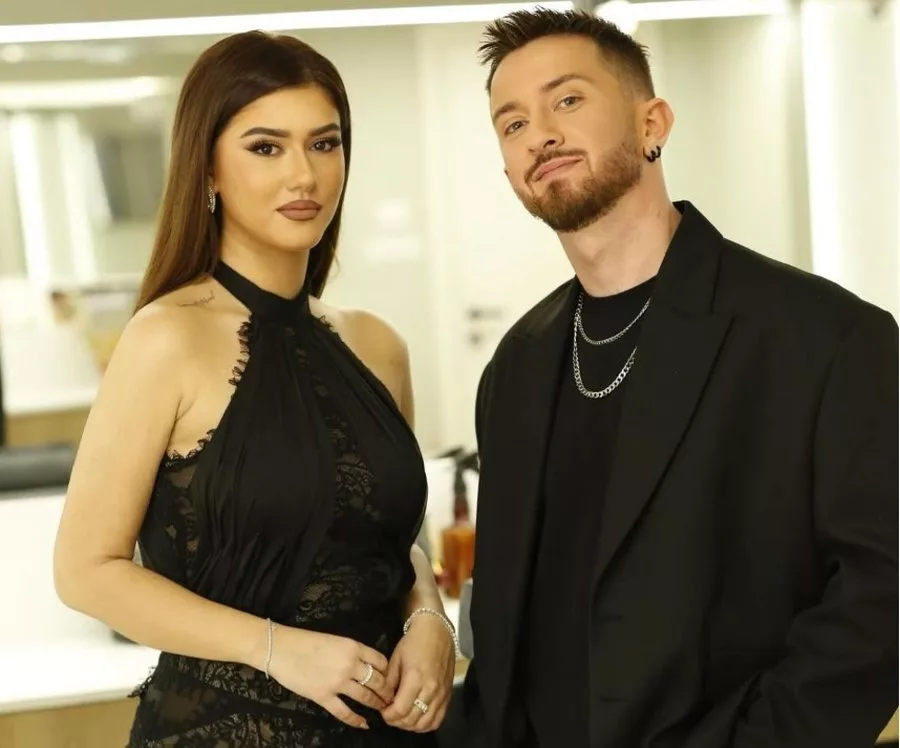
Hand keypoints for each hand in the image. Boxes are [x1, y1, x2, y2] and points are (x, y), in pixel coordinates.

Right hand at [267, 625, 395, 729]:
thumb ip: (351, 651)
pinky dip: (356, 720)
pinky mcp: (323, 697)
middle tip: (391, 698)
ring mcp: (337, 682)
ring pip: (365, 696)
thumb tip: (365, 664)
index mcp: (352, 647)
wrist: (280, 649)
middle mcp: (349, 664)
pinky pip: (344, 712)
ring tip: (382, 709)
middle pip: (377, 680)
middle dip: (386, 691)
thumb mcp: (334, 639)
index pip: (380, 661)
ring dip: (376, 704)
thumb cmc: (305, 641)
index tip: (391, 679)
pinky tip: (364, 724)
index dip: (389, 672)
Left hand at [381, 614, 455, 731]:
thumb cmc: (414, 641)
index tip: (383, 710)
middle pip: (412, 719)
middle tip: (390, 714)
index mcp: (415, 678)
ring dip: (410, 725)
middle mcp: (431, 689)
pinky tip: (417, 718)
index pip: (400, 710)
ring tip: (402, 717)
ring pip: (425, 723)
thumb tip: (385, 701)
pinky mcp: (448, 695)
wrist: (437, 630)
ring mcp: (441, 693)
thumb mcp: (396, 658)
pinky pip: (438, 719)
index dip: (388, 715)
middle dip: (397, 721)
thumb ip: (389, 682)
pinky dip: (426, 725)